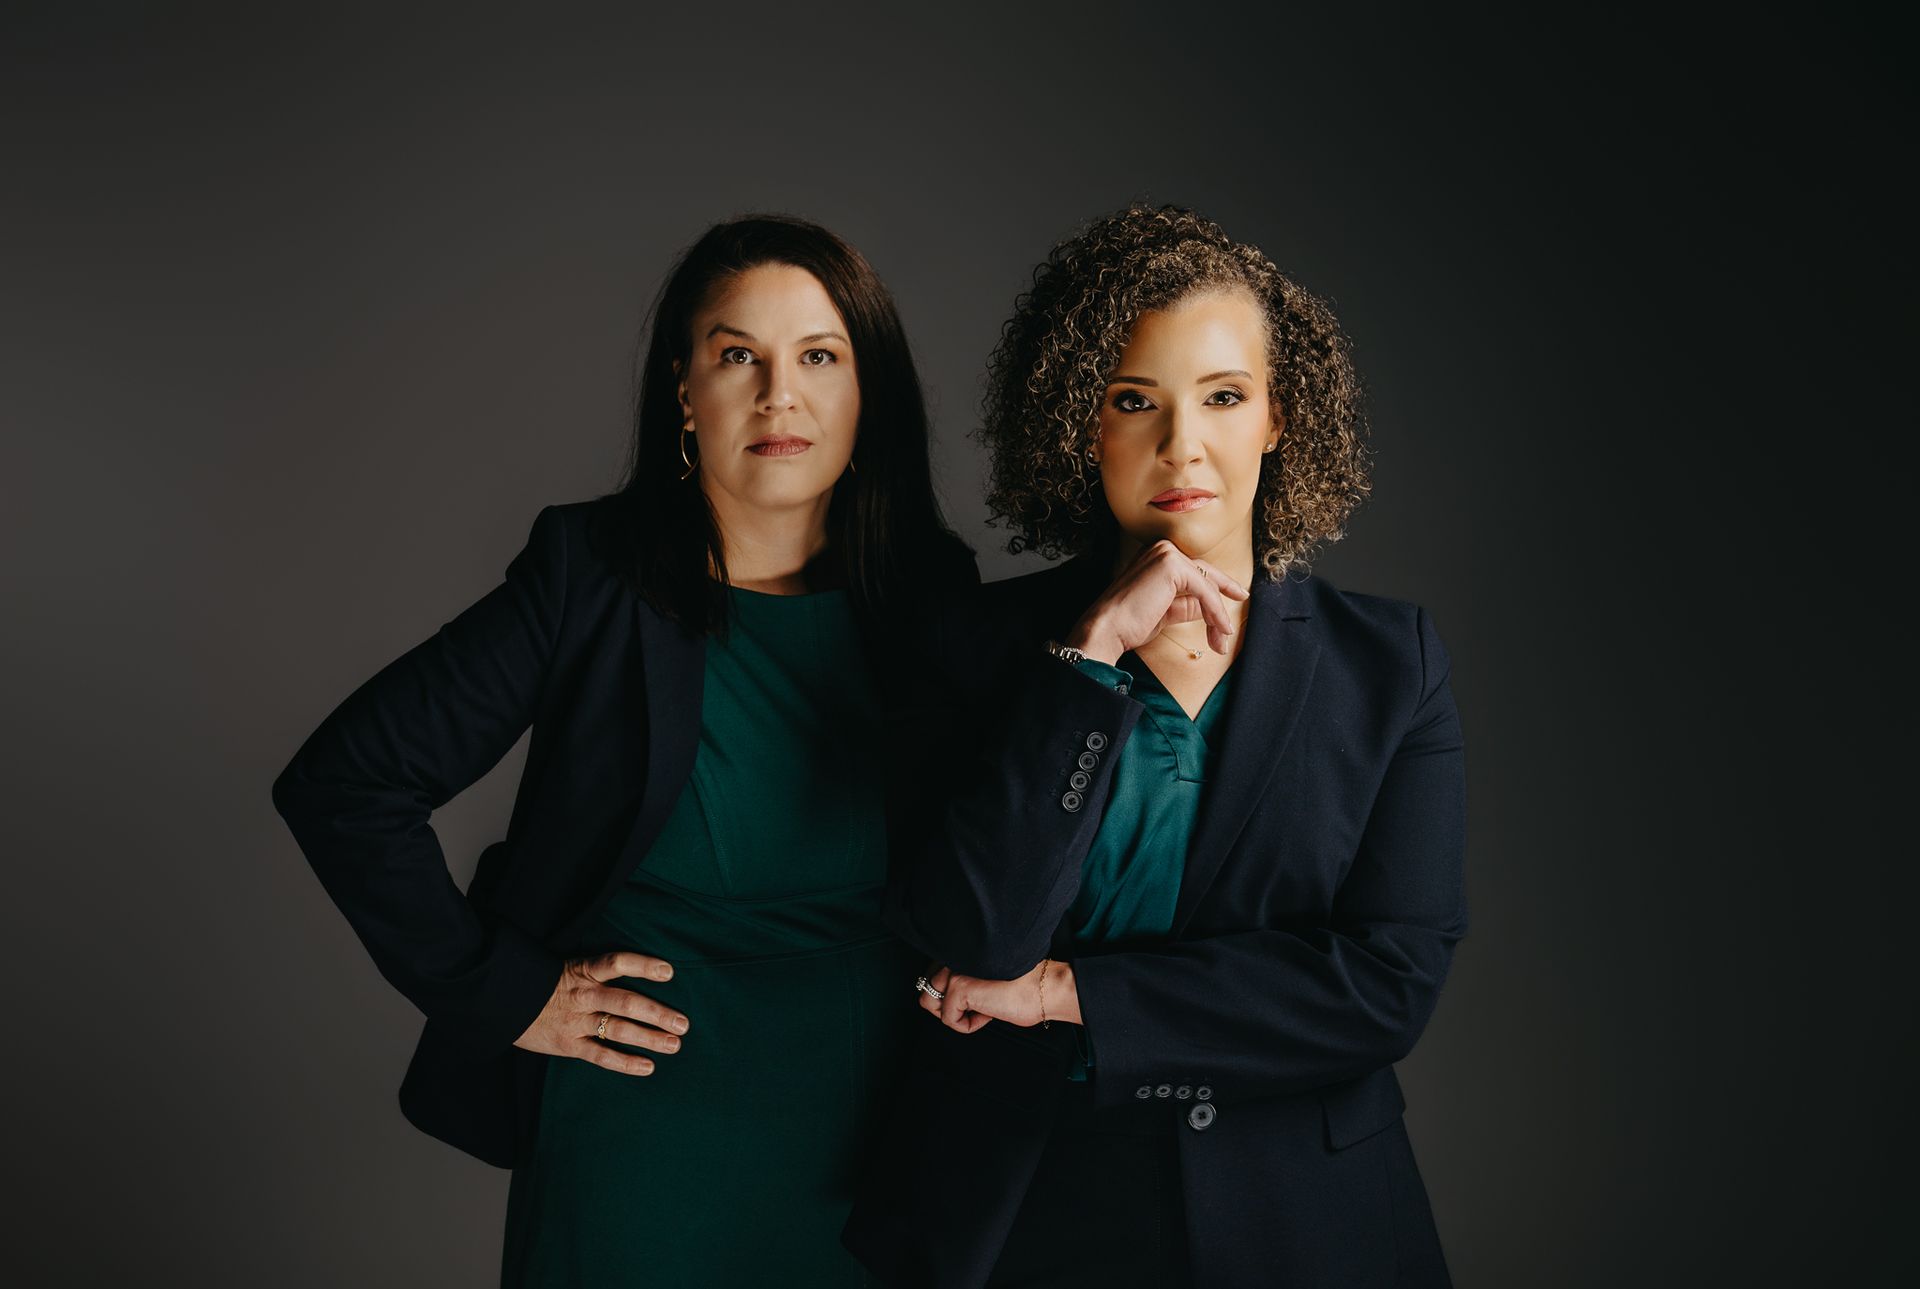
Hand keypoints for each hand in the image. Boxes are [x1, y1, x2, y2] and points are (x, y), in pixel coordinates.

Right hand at [513, 950, 689, 1076]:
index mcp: (585, 971)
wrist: (509, 1003)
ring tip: (674, 1045)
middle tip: (683, 1024)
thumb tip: (647, 973)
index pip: (617, 963)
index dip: (644, 966)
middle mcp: (584, 995)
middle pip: (625, 1002)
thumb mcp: (574, 968)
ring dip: (649, 1038)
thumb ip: (602, 972)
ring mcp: (576, 1021)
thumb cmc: (552, 984)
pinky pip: (601, 1056)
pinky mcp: (570, 1045)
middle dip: (657, 1014)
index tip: (670, 972)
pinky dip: (626, 1063)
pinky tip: (648, 1066)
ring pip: (618, 1030)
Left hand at [920, 960, 1080, 1032]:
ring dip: (953, 1013)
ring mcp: (954, 970)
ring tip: (980, 1010)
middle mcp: (954, 956)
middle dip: (949, 1003)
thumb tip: (946, 995)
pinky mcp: (958, 987)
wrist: (1044, 989)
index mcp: (961, 950)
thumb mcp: (986, 978)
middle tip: (978, 1006)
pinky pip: (949, 1019)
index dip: (952, 993)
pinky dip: (969, 1025)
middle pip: (927, 987)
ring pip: (929, 1002)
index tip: (979, 996)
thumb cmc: (1024, 986)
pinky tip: (990, 1014)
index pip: (933, 973)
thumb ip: (965, 976)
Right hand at [1063, 540, 1248, 664]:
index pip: (1196, 571)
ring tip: (1220, 640)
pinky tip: (1220, 629)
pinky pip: (1205, 591)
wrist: (1108, 628)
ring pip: (1207, 585)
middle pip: (1206, 575)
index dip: (1219, 587)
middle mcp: (1162, 548)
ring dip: (1217, 615)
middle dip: (1219, 606)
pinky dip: (1215, 612)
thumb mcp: (1167, 612)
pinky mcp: (1172, 565)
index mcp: (1157, 556)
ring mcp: (1166, 553)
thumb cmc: (1130, 623)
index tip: (1238, 597)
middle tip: (1228, 630)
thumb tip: (1211, 607)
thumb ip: (1188, 604)